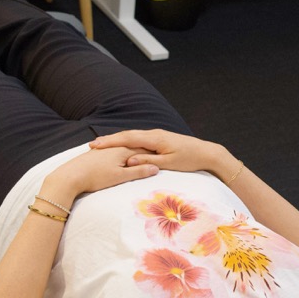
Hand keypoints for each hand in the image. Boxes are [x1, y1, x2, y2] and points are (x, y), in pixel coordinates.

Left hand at [42, 144, 158, 203]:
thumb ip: (139, 171)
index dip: (154, 152)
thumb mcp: (120, 177)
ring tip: (140, 156)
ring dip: (131, 152)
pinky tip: (118, 159)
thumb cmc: (96, 178)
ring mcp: (104, 149)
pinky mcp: (95, 154)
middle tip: (156, 153)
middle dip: (143, 151)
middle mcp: (114, 146)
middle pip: (133, 147)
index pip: (144, 149)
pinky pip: (111, 152)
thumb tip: (156, 168)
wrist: (70, 176)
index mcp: (123, 150)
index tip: (165, 155)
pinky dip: (118, 155)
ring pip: (121, 149)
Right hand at [92, 129, 233, 178]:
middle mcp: (154, 134)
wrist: (206, 152)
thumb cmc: (189, 159)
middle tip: (92, 145)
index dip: (110, 142)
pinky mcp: (160, 139)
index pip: (127, 138)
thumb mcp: (168, 163)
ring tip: (102, 145)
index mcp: (154, 138)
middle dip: (109, 139)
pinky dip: (127, 141)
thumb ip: (148, 161)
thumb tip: (129, 160)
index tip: (95, 145)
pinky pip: (139, 139)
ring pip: (132, 136)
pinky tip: (121, 146)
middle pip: (127, 135)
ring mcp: (157, 135)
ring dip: (117, 139)